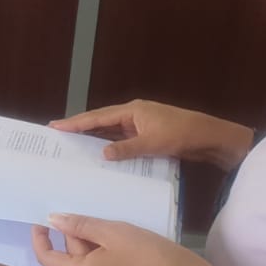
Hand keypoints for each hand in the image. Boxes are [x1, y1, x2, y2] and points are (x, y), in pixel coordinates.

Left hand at [32, 213, 212, 265]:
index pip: (47, 259)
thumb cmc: (148, 254)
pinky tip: (120, 250)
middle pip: (69, 262)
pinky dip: (100, 261)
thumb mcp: (113, 232)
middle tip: (97, 221)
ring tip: (113, 234)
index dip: (40, 239)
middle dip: (76, 239)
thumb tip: (52, 220)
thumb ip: (80, 225)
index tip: (41, 221)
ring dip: (90, 249)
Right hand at [52, 100, 251, 169]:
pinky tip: (102, 155)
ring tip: (74, 146)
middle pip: (102, 121)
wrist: (210, 137)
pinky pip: (123, 140)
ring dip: (95, 138)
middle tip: (59, 135)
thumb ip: (126, 149)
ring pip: (112, 131)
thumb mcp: (152, 144)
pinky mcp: (148, 136)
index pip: (98, 117)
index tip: (56, 126)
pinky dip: (111, 146)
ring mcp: (141, 125)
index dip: (76, 122)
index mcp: (132, 110)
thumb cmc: (182, 135)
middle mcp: (134, 114)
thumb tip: (102, 153)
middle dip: (81, 129)